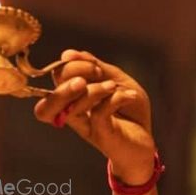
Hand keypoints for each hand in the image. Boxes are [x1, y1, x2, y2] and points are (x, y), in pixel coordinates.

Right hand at [33, 50, 156, 182]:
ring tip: (113, 87)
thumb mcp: (116, 81)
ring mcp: (86, 126)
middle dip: (72, 76)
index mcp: (73, 97)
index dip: (72, 65)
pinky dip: (114, 100)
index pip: (56, 78)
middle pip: (49, 99)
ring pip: (71, 109)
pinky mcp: (103, 136)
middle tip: (97, 73)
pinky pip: (98, 116)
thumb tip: (67, 54)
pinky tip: (128, 96)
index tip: (96, 66)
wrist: (146, 141)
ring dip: (94, 90)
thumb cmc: (129, 112)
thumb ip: (95, 68)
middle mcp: (73, 113)